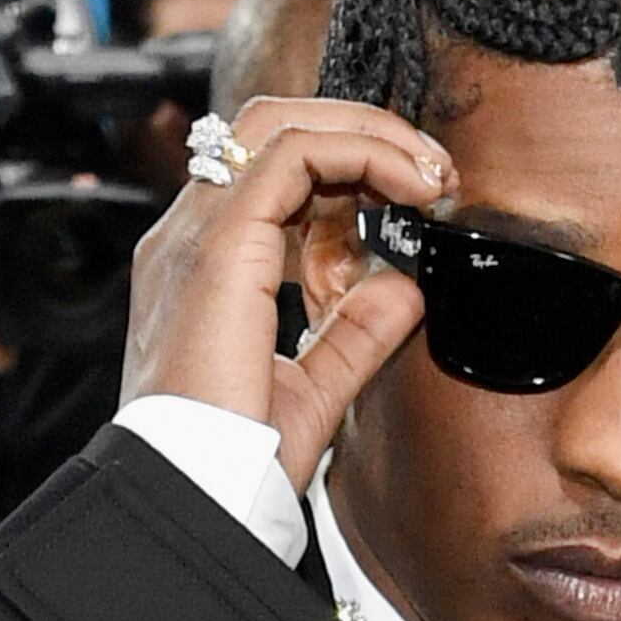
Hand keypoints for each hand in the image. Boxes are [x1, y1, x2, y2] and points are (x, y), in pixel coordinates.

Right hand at [119, 96, 451, 493]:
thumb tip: (402, 286)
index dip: (351, 172)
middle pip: (271, 132)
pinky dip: (361, 151)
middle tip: (430, 171)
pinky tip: (409, 184)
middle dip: (360, 134)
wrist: (194, 494)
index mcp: (204, 269)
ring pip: (280, 126)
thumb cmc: (235, 462)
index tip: (418, 199)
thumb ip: (353, 334)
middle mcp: (190, 239)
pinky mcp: (221, 244)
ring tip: (428, 172)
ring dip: (367, 134)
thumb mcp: (313, 390)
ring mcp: (197, 234)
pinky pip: (294, 153)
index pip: (273, 181)